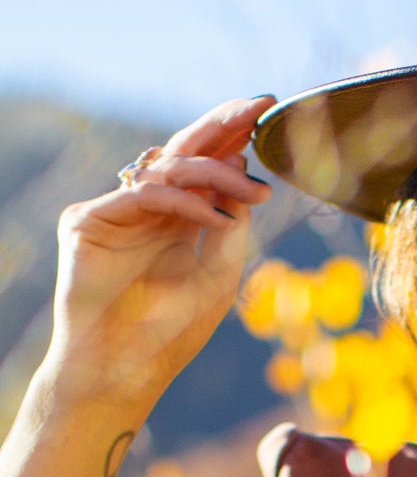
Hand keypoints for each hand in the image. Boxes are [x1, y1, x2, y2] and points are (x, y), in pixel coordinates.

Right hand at [43, 96, 275, 420]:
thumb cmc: (171, 332)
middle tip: (257, 105)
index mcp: (175, 219)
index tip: (267, 111)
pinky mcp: (88, 220)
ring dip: (215, 173)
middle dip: (221, 126)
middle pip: (183, 152)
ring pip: (166, 169)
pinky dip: (184, 204)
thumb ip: (231, 223)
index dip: (231, 136)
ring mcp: (115, 211)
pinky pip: (144, 196)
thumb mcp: (218, 274)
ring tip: (255, 190)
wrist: (124, 371)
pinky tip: (217, 218)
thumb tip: (243, 170)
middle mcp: (145, 208)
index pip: (204, 165)